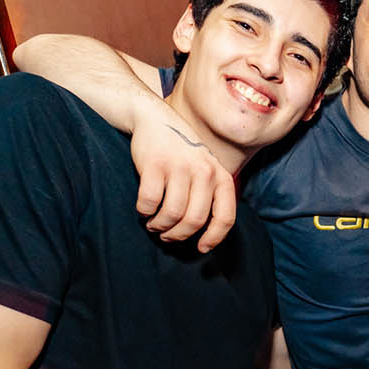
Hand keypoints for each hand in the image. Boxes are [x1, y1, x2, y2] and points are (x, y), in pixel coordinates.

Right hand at [131, 101, 236, 251]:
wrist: (154, 119)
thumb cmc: (181, 153)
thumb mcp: (205, 170)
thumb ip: (209, 196)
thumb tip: (205, 236)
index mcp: (220, 176)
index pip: (225, 217)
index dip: (213, 238)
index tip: (201, 249)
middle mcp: (204, 172)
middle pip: (194, 220)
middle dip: (178, 235)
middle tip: (167, 235)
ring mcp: (180, 167)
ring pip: (172, 214)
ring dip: (159, 226)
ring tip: (154, 224)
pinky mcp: (155, 164)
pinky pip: (150, 202)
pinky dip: (144, 211)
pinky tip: (144, 209)